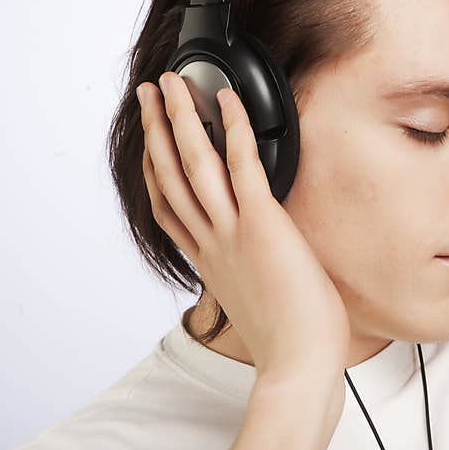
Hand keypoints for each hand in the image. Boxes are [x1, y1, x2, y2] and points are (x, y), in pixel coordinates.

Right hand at [138, 71, 350, 379]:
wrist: (298, 365)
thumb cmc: (289, 341)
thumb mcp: (256, 304)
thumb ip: (247, 277)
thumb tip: (261, 266)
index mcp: (210, 263)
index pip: (170, 210)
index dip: (156, 172)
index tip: (151, 147)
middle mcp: (211, 244)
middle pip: (169, 177)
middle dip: (157, 132)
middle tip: (149, 96)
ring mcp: (231, 233)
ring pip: (193, 165)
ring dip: (179, 120)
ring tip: (171, 84)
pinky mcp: (261, 225)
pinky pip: (241, 166)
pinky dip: (233, 129)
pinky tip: (227, 101)